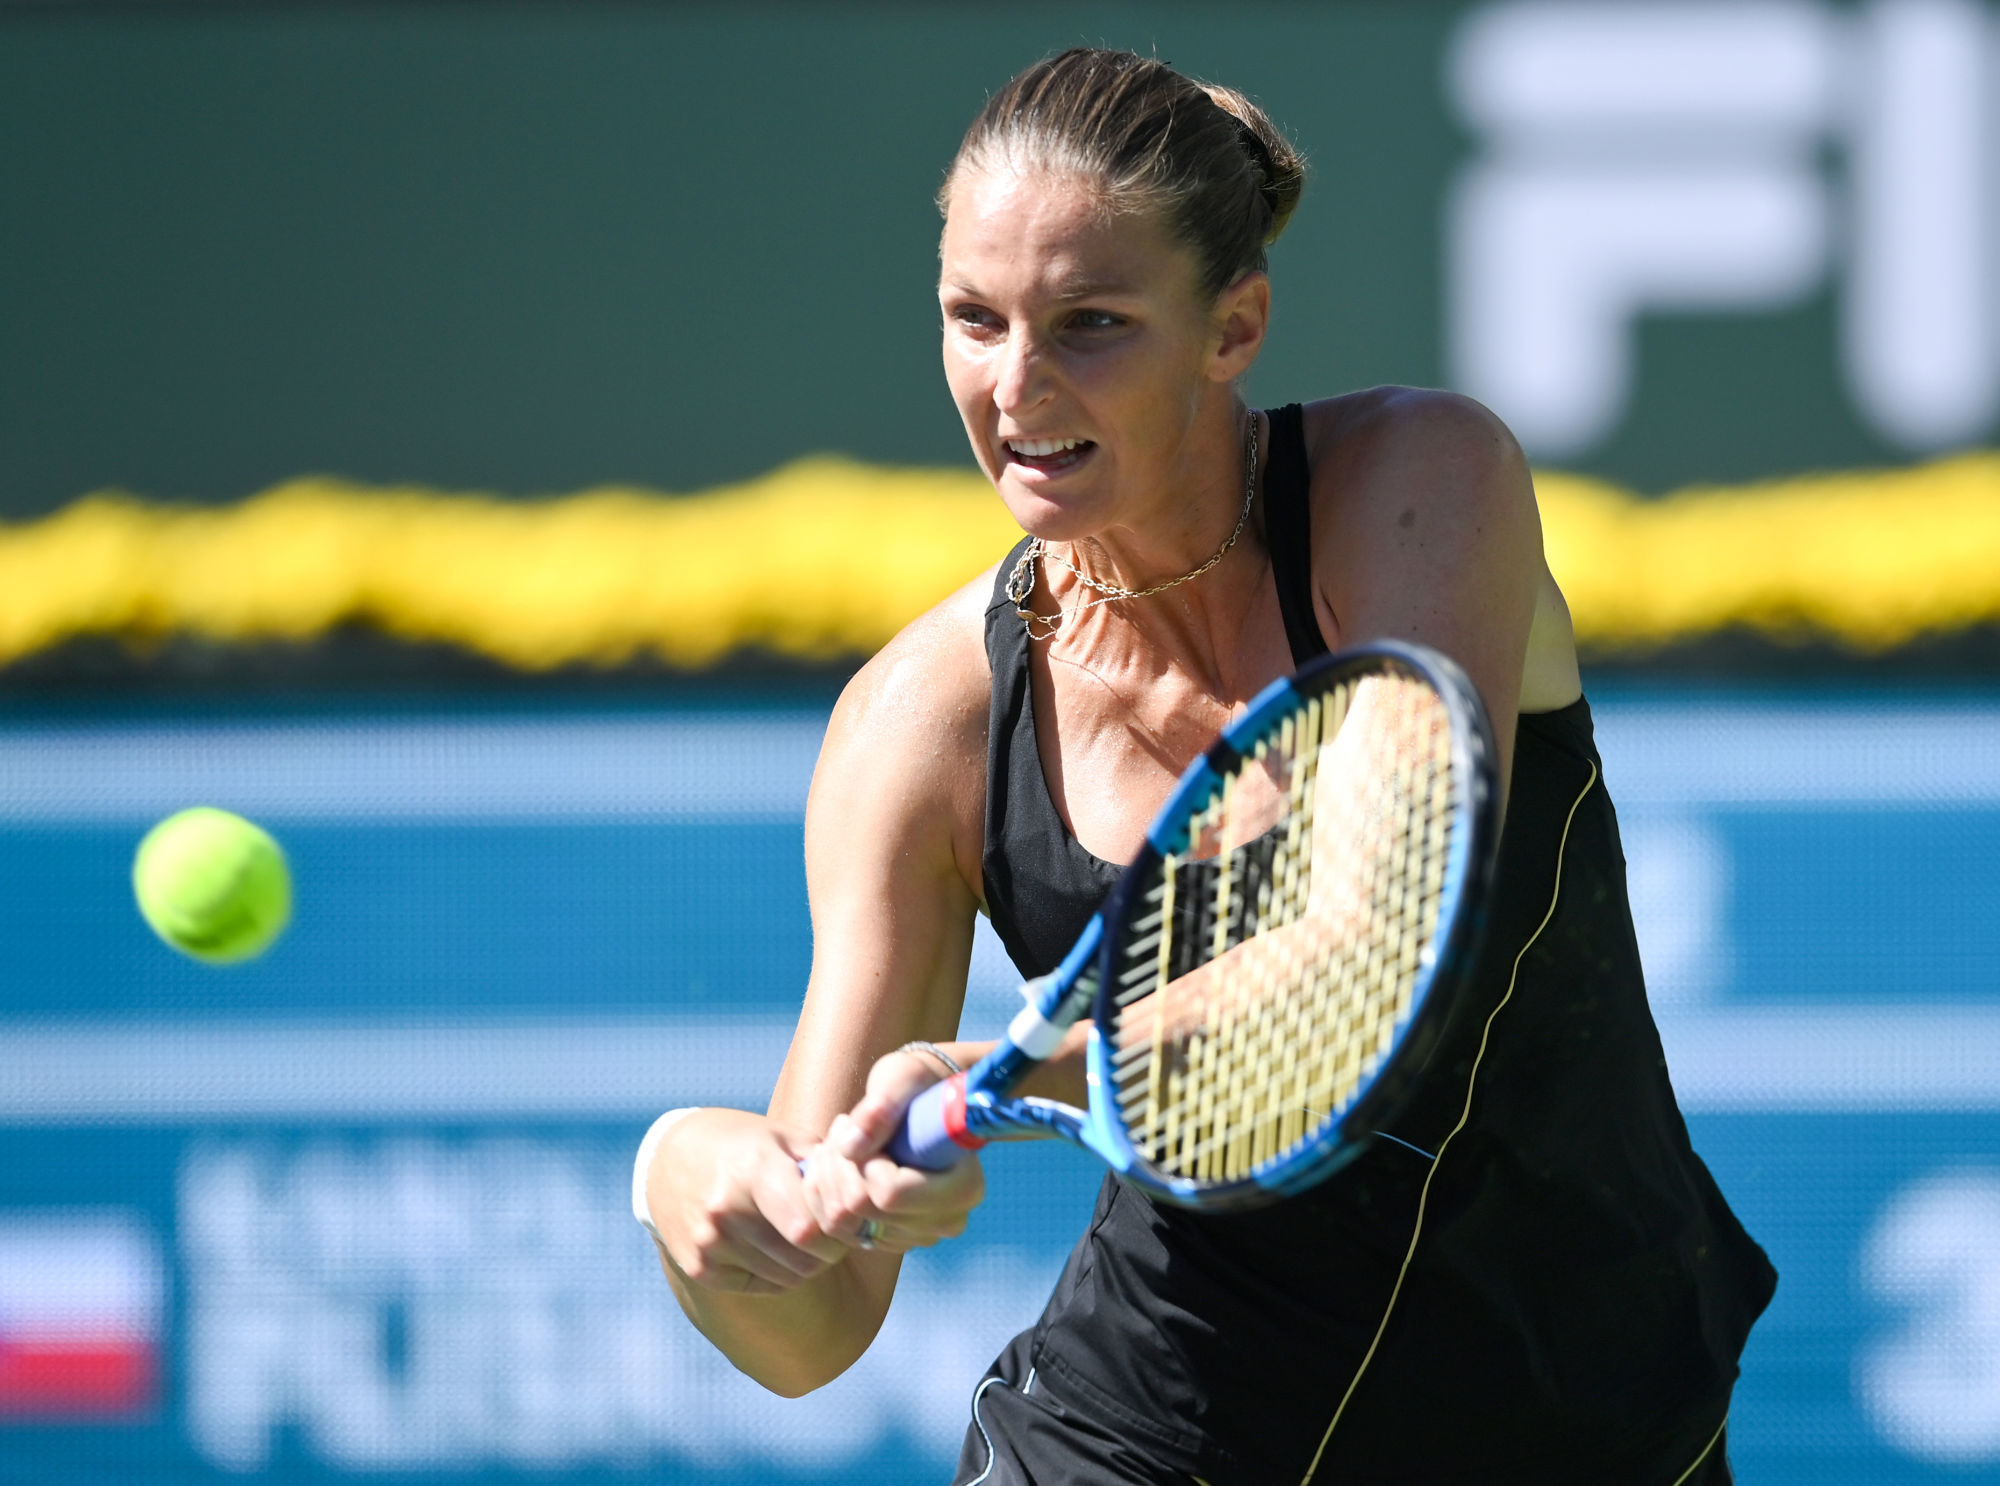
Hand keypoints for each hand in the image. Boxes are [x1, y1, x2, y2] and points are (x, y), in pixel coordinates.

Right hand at [644, 1107, 851, 1295]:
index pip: (809, 1230)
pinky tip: (771, 1244)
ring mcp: (708, 1242)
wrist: (669, 1160)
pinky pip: (761, 1286)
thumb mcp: (784, 1137)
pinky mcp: (698, 1267)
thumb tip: (869, 1194)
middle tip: (831, 1233)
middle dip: (829, 1250)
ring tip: (803, 1235)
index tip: (845, 1219)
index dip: (839, 1230)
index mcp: (754, 1169)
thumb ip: (828, 1164)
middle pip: (804, 1259)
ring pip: (787, 1277)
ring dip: (806, 1263)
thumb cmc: (744, 1145)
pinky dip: (777, 1272)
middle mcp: (725, 1209)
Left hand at [800, 1047, 984, 1254]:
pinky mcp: (890, 1238)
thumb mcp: (902, 1079)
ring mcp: (917, 1234)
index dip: (864, 1163)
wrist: (922, 1101)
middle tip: (842, 1126)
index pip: (890, 1194)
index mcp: (963, 1187)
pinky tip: (835, 1163)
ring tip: (837, 1141)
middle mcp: (945, 1221)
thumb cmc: (918, 1084)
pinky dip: (824, 1196)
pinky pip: (837, 1232)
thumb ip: (880, 1107)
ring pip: (844, 1226)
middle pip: (863, 1213)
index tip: (863, 1129)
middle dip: (839, 1166)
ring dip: (827, 1179)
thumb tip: (850, 1147)